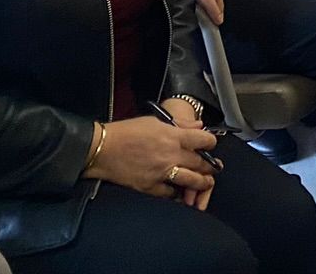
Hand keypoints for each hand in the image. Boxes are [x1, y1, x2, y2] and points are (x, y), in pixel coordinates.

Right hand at [87, 117, 216, 201]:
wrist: (102, 150)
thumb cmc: (126, 131)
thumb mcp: (154, 121)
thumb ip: (180, 125)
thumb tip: (199, 126)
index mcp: (173, 136)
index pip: (204, 141)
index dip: (211, 143)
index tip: (210, 145)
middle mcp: (171, 155)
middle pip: (201, 163)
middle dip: (210, 166)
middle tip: (213, 168)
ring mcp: (161, 173)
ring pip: (191, 181)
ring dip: (201, 183)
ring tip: (205, 183)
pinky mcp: (150, 187)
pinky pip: (170, 194)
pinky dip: (177, 193)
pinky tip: (180, 192)